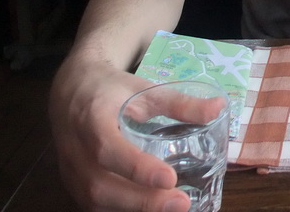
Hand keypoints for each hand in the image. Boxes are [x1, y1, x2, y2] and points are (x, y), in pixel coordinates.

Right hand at [49, 55, 191, 211]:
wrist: (70, 91)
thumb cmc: (112, 89)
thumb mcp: (144, 89)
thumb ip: (179, 102)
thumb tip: (219, 107)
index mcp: (91, 118)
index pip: (107, 148)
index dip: (136, 167)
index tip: (170, 178)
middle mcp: (75, 150)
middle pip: (100, 186)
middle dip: (141, 201)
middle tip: (181, 203)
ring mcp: (70, 172)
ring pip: (94, 202)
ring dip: (133, 210)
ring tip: (172, 210)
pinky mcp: (72, 186)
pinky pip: (93, 207)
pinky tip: (152, 211)